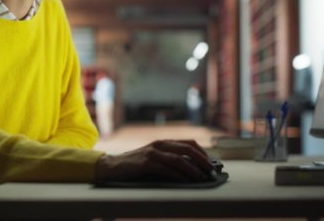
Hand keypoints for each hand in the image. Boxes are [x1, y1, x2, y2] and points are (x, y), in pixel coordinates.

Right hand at [94, 139, 214, 181]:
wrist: (111, 167)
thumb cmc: (134, 165)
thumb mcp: (154, 158)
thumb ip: (169, 159)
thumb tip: (191, 169)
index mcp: (163, 142)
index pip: (189, 142)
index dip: (202, 152)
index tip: (211, 162)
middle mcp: (159, 144)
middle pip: (187, 148)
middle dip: (202, 159)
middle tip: (211, 170)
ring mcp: (153, 153)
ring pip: (179, 159)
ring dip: (193, 169)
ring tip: (202, 177)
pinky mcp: (146, 163)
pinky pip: (167, 169)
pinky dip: (179, 175)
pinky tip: (187, 180)